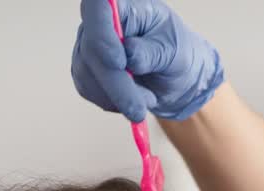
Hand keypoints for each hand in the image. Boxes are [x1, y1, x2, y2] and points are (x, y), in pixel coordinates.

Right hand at [72, 0, 224, 121]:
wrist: (176, 76)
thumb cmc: (177, 53)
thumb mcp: (174, 51)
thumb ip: (151, 53)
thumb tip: (129, 57)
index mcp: (126, 7)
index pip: (98, 8)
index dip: (102, 34)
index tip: (119, 62)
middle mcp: (100, 22)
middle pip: (91, 47)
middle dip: (115, 82)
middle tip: (138, 108)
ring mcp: (90, 45)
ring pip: (87, 72)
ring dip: (116, 96)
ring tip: (148, 99)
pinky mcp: (86, 69)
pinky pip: (88, 89)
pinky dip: (111, 102)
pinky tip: (133, 101)